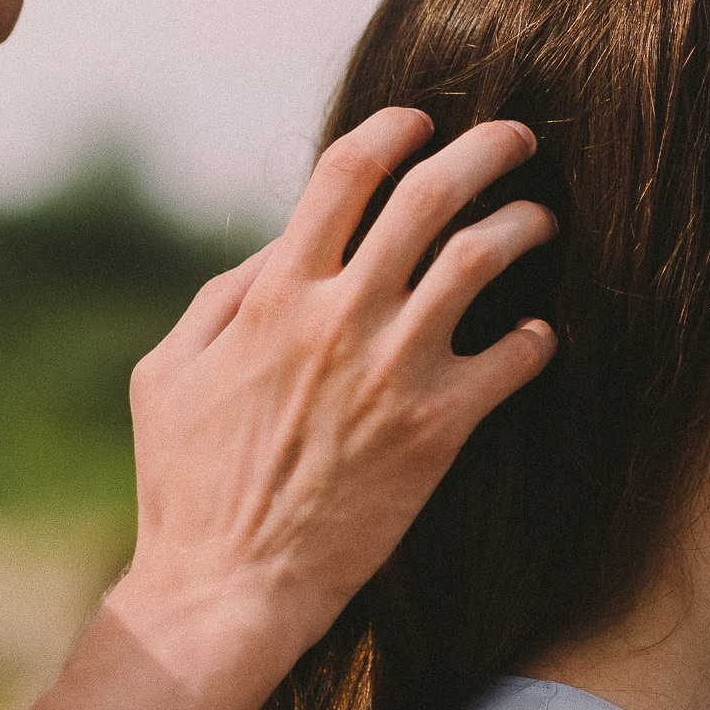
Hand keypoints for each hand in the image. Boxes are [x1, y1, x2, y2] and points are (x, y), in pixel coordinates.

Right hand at [107, 107, 557, 660]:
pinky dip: (538, 336)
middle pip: (431, 195)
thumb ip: (223, 297)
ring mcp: (396, 368)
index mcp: (276, 294)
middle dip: (485, 151)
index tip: (424, 120)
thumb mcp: (168, 373)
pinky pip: (515, 357)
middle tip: (518, 140)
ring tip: (541, 220)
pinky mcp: (440, 427)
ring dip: (524, 225)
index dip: (394, 129)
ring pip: (483, 259)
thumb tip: (277, 247)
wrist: (230, 589)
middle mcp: (342, 316)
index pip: (346, 173)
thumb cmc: (187, 485)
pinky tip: (540, 334)